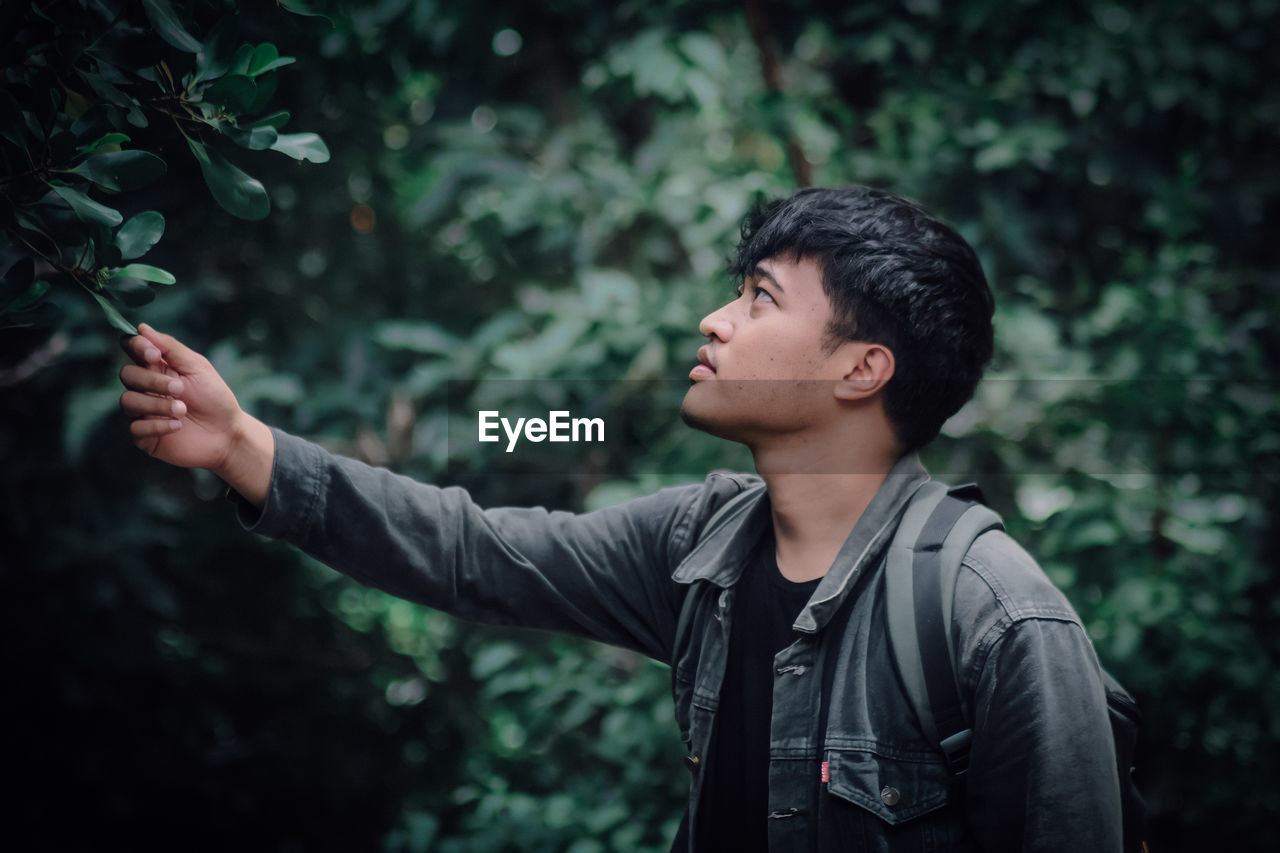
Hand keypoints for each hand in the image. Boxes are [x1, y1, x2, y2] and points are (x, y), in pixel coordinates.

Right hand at [119, 324, 272, 504]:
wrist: (227, 433)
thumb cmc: (215, 398)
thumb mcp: (197, 367)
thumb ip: (170, 347)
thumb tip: (141, 327)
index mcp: (157, 366)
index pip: (131, 348)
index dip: (136, 347)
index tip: (154, 355)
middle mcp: (146, 387)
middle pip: (126, 374)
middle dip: (152, 381)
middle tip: (180, 389)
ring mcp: (143, 411)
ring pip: (127, 401)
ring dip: (156, 405)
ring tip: (182, 410)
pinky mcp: (144, 435)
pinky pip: (134, 428)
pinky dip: (156, 426)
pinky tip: (177, 426)